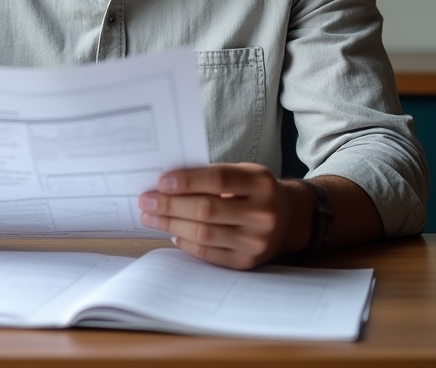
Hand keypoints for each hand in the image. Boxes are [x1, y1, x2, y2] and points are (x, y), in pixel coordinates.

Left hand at [139, 163, 313, 269]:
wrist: (289, 220)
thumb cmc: (255, 190)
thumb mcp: (243, 173)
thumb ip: (212, 176)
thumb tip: (167, 183)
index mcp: (261, 183)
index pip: (218, 179)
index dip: (187, 180)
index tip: (161, 181)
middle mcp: (263, 213)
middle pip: (207, 209)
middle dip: (170, 205)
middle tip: (146, 200)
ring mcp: (256, 241)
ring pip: (204, 233)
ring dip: (171, 224)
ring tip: (150, 217)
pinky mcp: (248, 262)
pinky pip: (210, 254)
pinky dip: (187, 243)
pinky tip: (172, 232)